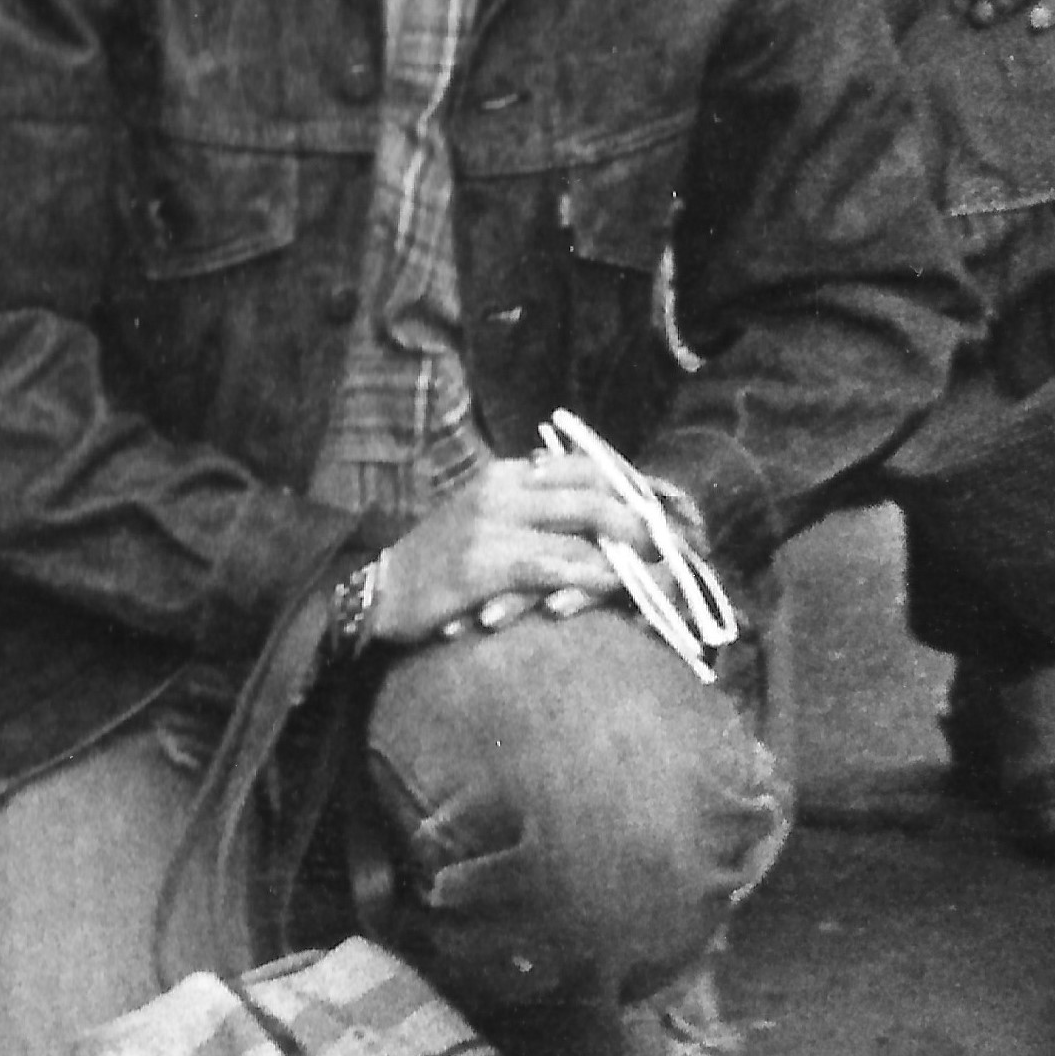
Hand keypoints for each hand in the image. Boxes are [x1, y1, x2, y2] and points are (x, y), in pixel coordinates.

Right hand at [369, 456, 665, 649]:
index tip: (661, 510)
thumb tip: (592, 512)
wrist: (380, 589)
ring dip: (624, 554)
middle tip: (674, 543)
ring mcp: (491, 524)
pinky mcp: (483, 563)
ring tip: (658, 571)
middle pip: (590, 493)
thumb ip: (533, 510)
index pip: (582, 466)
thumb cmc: (440, 561)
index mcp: (506, 475)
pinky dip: (588, 576)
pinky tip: (613, 587)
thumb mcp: (486, 518)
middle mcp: (501, 489)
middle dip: (639, 519)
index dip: (629, 487)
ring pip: (578, 531)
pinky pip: (550, 566)